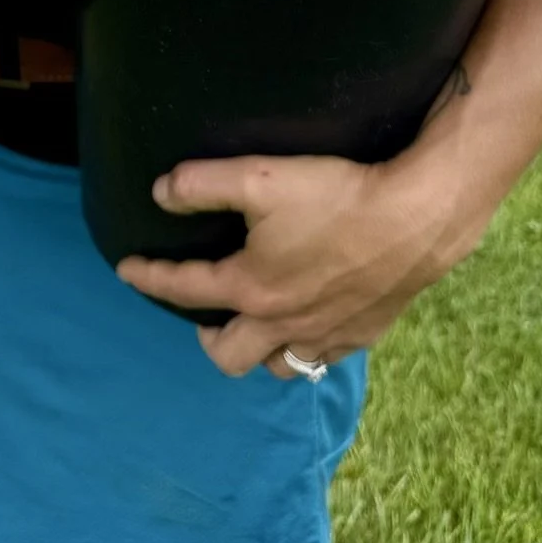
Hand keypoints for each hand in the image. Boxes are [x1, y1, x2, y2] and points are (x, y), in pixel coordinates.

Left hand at [115, 150, 469, 378]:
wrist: (416, 219)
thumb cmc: (335, 196)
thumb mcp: (258, 176)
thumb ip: (202, 184)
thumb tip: (160, 193)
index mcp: (251, 287)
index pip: (183, 288)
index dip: (147, 276)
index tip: (125, 268)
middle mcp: (282, 323)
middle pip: (227, 355)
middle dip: (205, 336)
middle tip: (201, 313)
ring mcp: (326, 335)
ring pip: (278, 367)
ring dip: (259, 350)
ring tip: (256, 323)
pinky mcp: (364, 334)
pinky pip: (323, 358)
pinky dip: (306, 348)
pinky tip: (310, 324)